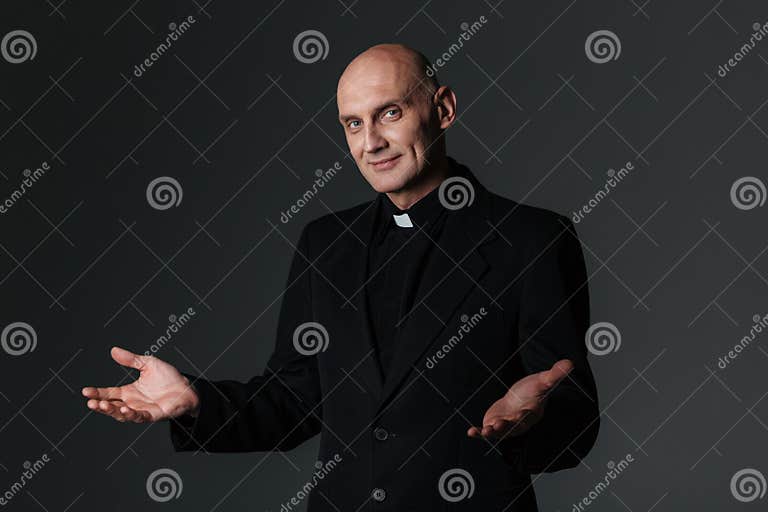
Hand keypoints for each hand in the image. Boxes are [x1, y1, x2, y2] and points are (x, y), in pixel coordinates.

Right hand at [81, 346, 199, 423]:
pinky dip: (130, 414)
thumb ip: (131, 359)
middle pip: (111, 406)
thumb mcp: (147, 364)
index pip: (108, 393)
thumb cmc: (168, 377)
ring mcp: (141, 410)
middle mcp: (132, 403)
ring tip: (102, 405)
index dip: (97, 392)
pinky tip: (124, 409)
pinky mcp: (152, 415)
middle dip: (100, 405)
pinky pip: (139, 417)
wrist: (186, 387)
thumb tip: (113, 350)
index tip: (85, 391)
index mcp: (129, 392)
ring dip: (111, 411)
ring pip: (122, 414)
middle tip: (91, 402)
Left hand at [467, 359, 572, 440]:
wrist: (521, 399)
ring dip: (491, 432)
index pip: (528, 415)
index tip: (519, 414)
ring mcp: (506, 426)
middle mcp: (518, 423)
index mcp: (531, 413)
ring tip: (484, 432)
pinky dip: (479, 433)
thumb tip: (570, 362)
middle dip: (505, 428)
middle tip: (496, 427)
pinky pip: (486, 431)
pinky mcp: (494, 425)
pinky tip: (471, 432)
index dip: (523, 416)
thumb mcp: (542, 381)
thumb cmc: (533, 391)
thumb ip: (554, 375)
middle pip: (512, 428)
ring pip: (499, 432)